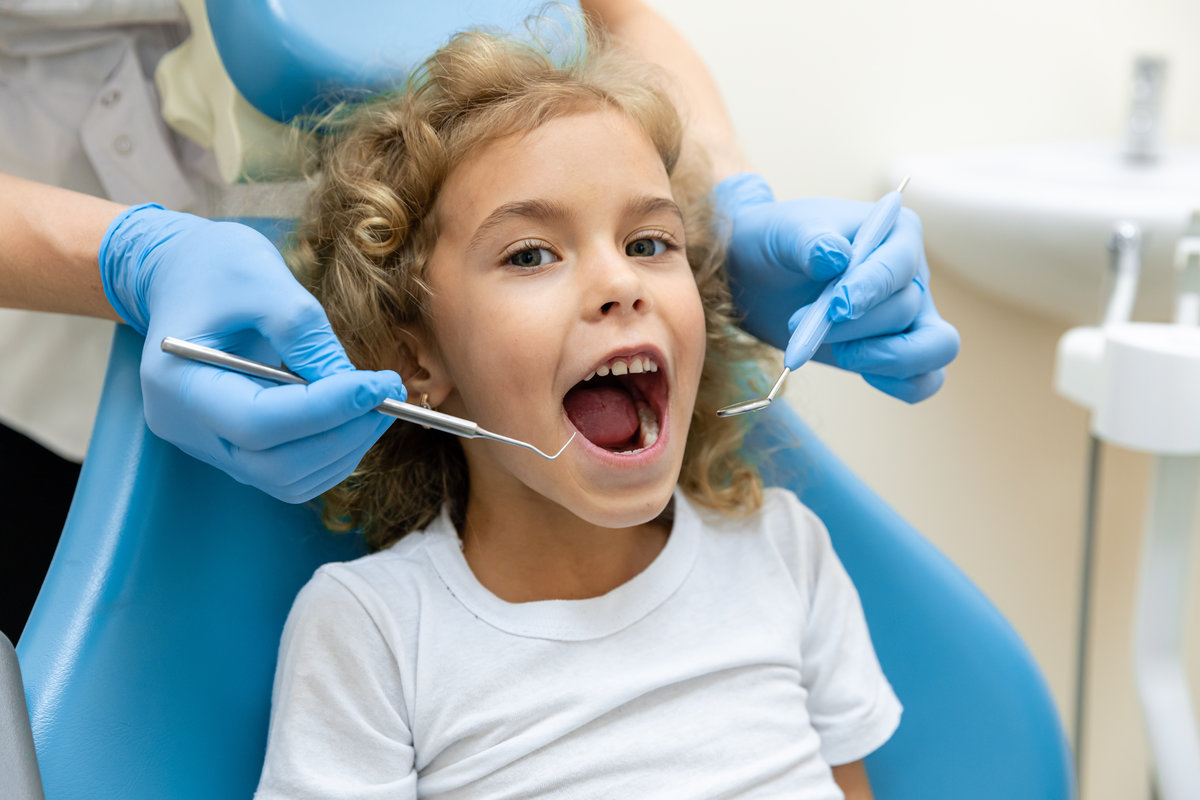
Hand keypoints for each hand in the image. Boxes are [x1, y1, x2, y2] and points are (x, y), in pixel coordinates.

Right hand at [99, 204, 406, 501]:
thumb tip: (357, 391)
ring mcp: (207, 443)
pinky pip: (288, 471)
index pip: (258, 422)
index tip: (380, 384)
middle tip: (387, 395)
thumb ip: (307, 336)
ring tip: (376, 402)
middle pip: (274, 464)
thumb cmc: (217, 267)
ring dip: (343, 448)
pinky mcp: (232, 446)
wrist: (181, 272)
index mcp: (178, 383)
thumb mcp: (263, 281)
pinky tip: (353, 414)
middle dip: (343, 434)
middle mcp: (186, 426)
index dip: (327, 409)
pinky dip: (330, 451)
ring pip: (286, 478)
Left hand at [714, 173, 959, 402]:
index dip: (871, 289)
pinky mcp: (897, 351)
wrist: (762, 276)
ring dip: (884, 359)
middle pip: (907, 309)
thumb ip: (809, 242)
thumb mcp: (785, 233)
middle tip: (800, 324)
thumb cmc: (780, 244)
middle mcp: (913, 275)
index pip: (900, 264)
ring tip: (838, 352)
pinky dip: (898, 384)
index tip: (835, 308)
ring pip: (933, 348)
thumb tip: (835, 256)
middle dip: (854, 327)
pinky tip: (856, 368)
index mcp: (898, 232)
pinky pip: (925, 379)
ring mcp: (912, 316)